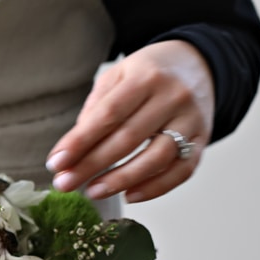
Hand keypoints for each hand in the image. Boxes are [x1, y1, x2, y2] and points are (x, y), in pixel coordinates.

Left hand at [46, 40, 214, 202]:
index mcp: (145, 77)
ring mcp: (191, 119)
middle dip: (91, 165)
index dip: (80, 141)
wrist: (197, 64)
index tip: (56, 163)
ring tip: (93, 192)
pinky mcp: (203, 139)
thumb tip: (75, 149)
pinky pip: (181, 170)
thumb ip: (97, 108)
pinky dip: (155, 188)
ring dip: (121, 180)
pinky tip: (130, 195)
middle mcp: (173, 97)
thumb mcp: (119, 75)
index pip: (108, 114)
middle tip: (65, 184)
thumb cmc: (148, 74)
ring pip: (157, 158)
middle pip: (128, 139)